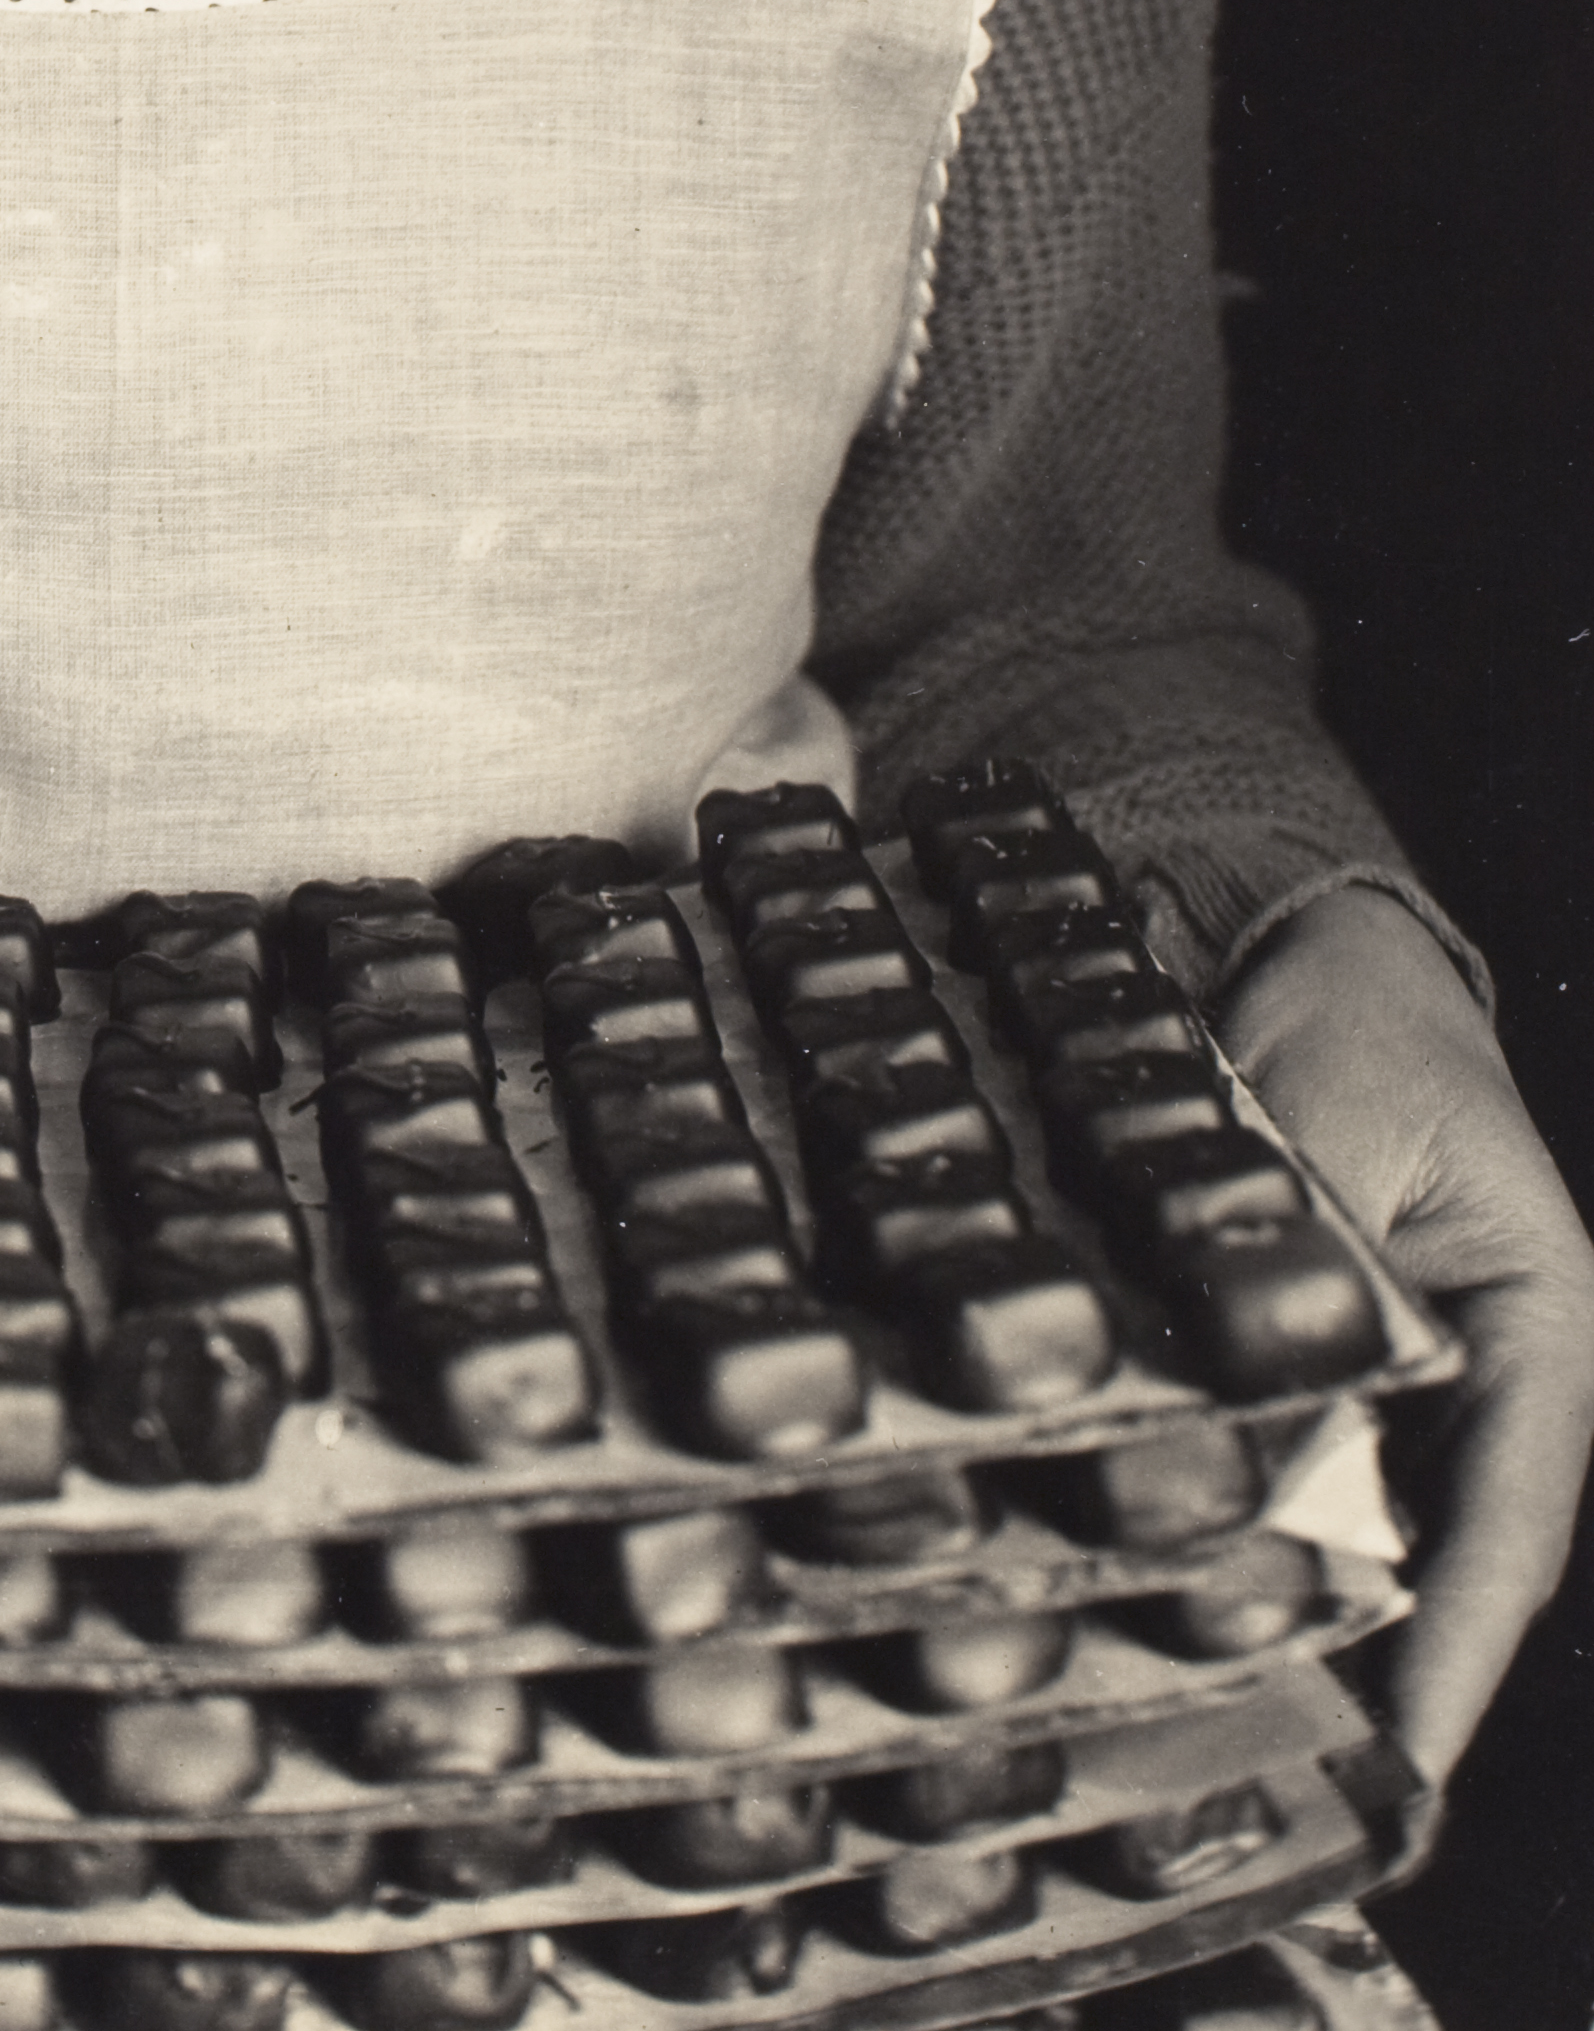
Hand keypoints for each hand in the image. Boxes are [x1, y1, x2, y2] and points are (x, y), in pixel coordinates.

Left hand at [1219, 882, 1593, 1784]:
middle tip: (1299, 1785)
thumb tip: (1240, 1416)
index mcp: (1544, 1329)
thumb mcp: (1332, 1130)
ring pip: (1380, 1540)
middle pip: (1449, 1562)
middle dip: (1380, 1680)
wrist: (1323, 955)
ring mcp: (1423, 1394)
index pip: (1511, 1525)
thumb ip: (1300, 1272)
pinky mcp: (1341, 1383)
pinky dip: (1268, 1553)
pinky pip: (1313, 1486)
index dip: (1454, 1651)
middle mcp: (1497, 1386)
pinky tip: (1197, 1614)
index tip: (1403, 1760)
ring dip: (1319, 1631)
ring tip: (1239, 1736)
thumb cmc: (1357, 1025)